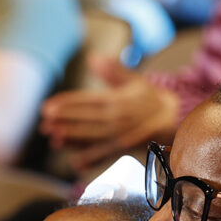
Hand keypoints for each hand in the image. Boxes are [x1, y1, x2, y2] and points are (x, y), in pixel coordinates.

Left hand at [40, 55, 178, 171]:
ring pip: (94, 137)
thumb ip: (113, 70)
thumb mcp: (134, 80)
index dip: (67, 104)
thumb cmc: (149, 98)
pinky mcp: (126, 148)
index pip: (88, 101)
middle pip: (87, 119)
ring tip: (54, 139)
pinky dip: (92, 158)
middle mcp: (119, 117)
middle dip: (65, 121)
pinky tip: (76, 161)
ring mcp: (122, 134)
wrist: (174, 118)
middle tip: (45, 123)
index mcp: (118, 99)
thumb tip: (93, 58)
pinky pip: (106, 154)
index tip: (48, 107)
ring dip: (73, 139)